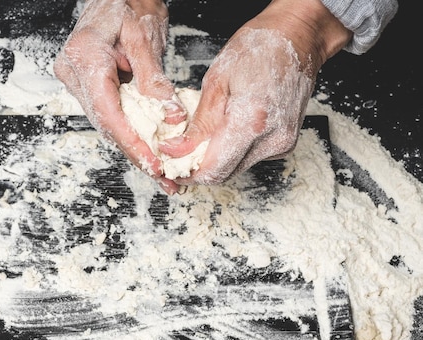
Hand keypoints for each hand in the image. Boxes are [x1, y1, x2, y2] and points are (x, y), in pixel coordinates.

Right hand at [54, 0, 186, 193]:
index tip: (152, 163)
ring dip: (133, 149)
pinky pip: (109, 116)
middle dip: (135, 153)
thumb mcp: (144, 38)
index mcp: (84, 57)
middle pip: (106, 124)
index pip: (107, 111)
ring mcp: (76, 81)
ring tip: (160, 172)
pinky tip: (146, 151)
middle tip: (162, 177)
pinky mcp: (86, 86)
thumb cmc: (127, 3)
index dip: (131, 142)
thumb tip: (171, 116)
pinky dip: (129, 134)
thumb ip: (154, 79)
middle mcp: (73, 72)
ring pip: (107, 125)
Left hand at [159, 0, 351, 184]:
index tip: (171, 165)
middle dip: (198, 169)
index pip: (213, 170)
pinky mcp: (285, 144)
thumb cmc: (258, 49)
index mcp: (252, 122)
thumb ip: (198, 124)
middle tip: (179, 153)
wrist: (296, 37)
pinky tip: (226, 131)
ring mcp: (282, 144)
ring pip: (237, 168)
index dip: (188, 173)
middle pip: (225, 174)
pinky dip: (233, 151)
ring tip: (201, 138)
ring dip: (215, 160)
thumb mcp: (216, 82)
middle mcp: (272, 139)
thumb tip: (177, 150)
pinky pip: (251, 158)